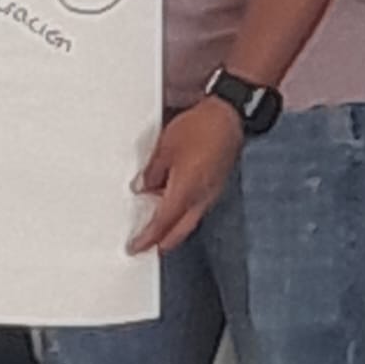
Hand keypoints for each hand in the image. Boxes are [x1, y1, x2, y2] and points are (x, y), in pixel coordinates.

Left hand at [128, 99, 242, 255]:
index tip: (136, 246)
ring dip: (173, 227)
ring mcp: (211, 193)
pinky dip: (183, 212)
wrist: (229, 117)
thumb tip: (142, 187)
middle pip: (179, 230)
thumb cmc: (200, 128)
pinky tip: (174, 203)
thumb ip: (152, 171)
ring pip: (189, 220)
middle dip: (162, 241)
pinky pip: (197, 207)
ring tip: (156, 227)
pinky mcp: (216, 184)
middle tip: (146, 245)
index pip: (162, 223)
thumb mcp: (165, 147)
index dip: (147, 238)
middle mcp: (201, 198)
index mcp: (185, 192)